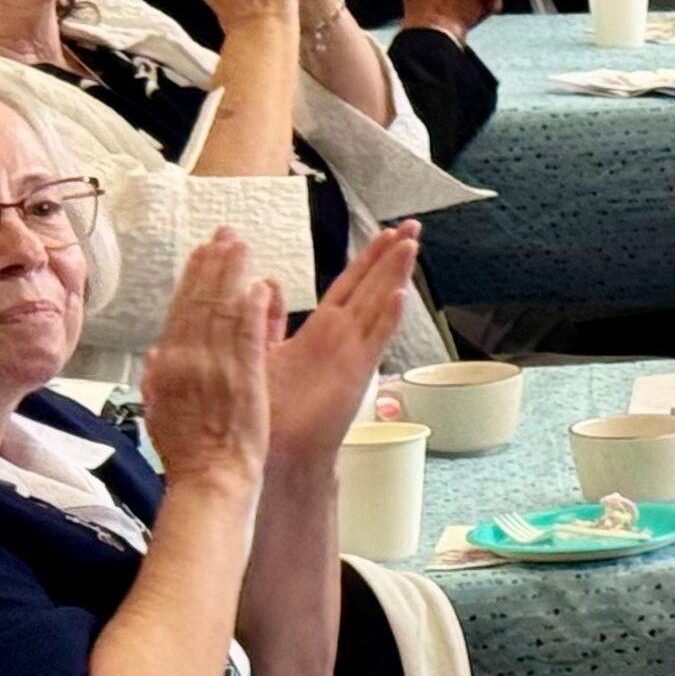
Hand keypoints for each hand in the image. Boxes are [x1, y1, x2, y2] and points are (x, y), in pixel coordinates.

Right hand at [138, 229, 275, 493]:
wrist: (209, 480)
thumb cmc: (188, 453)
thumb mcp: (159, 411)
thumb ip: (156, 378)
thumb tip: (154, 353)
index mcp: (167, 367)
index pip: (179, 313)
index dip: (191, 280)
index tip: (201, 254)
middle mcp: (186, 361)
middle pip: (198, 303)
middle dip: (211, 266)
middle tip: (224, 235)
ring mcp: (214, 367)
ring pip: (221, 311)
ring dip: (231, 276)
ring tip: (240, 246)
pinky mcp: (243, 378)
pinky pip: (247, 336)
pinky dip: (251, 310)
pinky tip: (259, 286)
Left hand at [268, 224, 421, 466]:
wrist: (273, 449)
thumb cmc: (268, 409)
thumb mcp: (261, 351)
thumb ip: (268, 318)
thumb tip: (268, 282)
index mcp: (320, 333)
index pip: (350, 286)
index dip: (368, 258)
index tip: (386, 232)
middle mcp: (342, 340)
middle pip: (373, 287)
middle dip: (392, 256)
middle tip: (413, 226)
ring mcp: (353, 355)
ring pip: (379, 305)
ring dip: (396, 276)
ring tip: (412, 246)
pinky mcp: (355, 374)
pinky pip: (374, 340)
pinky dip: (388, 318)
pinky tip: (400, 295)